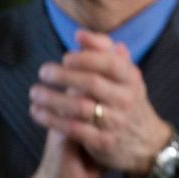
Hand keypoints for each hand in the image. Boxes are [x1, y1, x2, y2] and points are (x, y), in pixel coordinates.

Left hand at [28, 31, 174, 177]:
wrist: (144, 141)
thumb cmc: (125, 98)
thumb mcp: (124, 74)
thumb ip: (103, 52)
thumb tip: (79, 34)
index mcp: (130, 78)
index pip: (110, 63)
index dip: (86, 58)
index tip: (65, 57)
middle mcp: (125, 99)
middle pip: (92, 83)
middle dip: (64, 76)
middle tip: (43, 71)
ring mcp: (116, 122)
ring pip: (80, 108)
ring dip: (53, 99)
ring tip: (34, 92)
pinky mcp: (104, 142)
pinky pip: (74, 130)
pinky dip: (52, 120)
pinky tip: (37, 112)